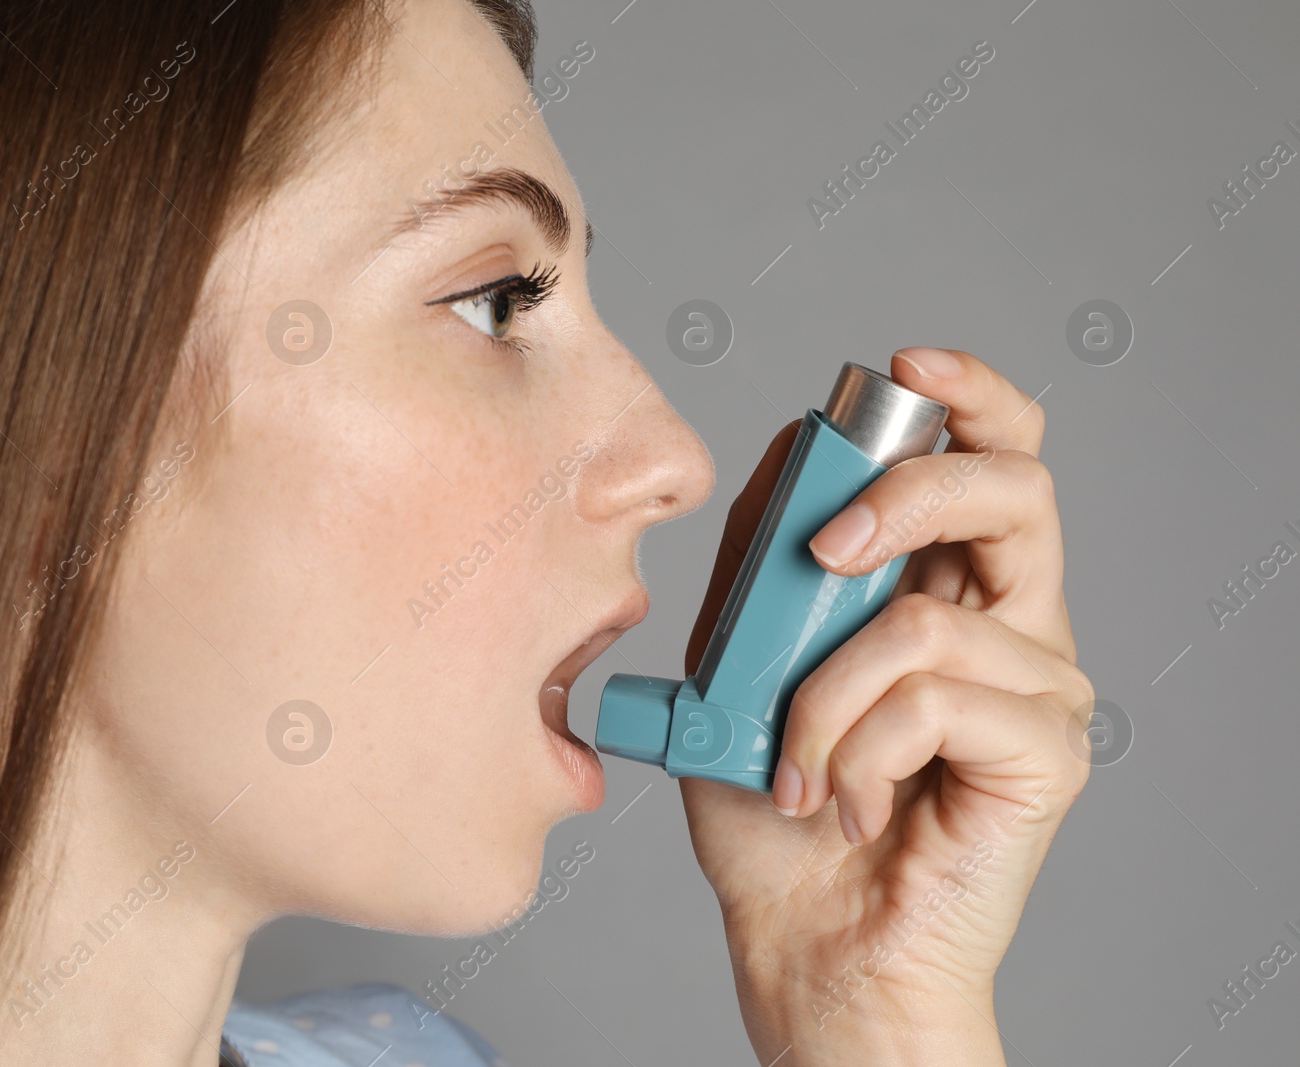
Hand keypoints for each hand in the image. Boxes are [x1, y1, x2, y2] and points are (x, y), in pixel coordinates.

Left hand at [677, 349, 1093, 1065]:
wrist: (804, 942)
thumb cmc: (776, 814)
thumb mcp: (737, 664)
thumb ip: (764, 564)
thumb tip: (788, 453)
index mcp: (946, 585)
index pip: (994, 454)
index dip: (968, 393)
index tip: (904, 365)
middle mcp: (1012, 623)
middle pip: (1014, 487)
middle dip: (908, 493)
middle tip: (828, 550)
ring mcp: (1039, 688)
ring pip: (930, 617)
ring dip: (824, 693)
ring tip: (796, 764)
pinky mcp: (1047, 752)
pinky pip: (935, 696)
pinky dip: (855, 748)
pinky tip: (847, 803)